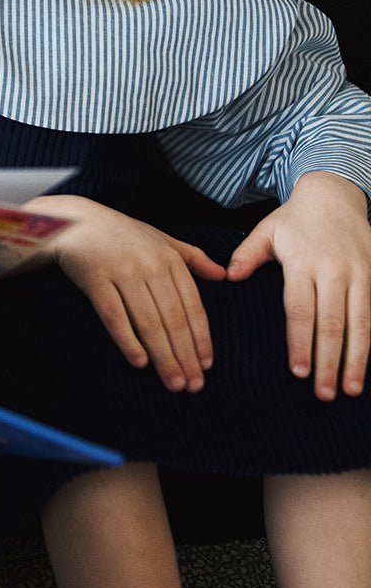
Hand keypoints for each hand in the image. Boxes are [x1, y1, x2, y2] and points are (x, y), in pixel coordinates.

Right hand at [33, 195, 226, 390]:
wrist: (74, 220)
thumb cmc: (120, 234)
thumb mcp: (160, 239)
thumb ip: (192, 257)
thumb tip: (223, 275)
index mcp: (168, 257)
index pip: (192, 305)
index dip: (201, 338)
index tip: (206, 365)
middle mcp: (149, 264)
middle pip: (173, 318)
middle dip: (185, 355)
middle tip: (193, 386)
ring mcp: (122, 271)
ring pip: (148, 321)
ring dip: (163, 356)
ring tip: (173, 383)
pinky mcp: (95, 279)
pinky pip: (114, 315)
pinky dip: (128, 340)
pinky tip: (139, 362)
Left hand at [228, 170, 370, 399]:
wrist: (335, 193)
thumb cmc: (295, 218)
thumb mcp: (267, 229)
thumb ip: (248, 253)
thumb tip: (229, 276)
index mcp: (302, 262)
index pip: (300, 310)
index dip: (300, 342)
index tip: (299, 372)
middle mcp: (332, 271)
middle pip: (331, 324)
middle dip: (328, 361)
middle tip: (322, 393)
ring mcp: (356, 275)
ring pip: (358, 324)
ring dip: (354, 360)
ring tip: (348, 389)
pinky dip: (369, 343)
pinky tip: (363, 367)